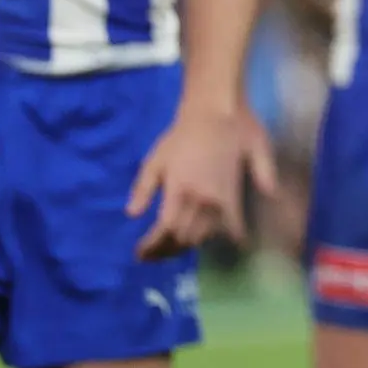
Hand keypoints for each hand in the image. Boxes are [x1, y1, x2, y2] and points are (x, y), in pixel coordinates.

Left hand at [129, 103, 277, 259]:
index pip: (166, 231)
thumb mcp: (156, 158)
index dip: (154, 247)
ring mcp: (221, 200)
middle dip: (167, 250)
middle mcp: (203, 200)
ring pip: (204, 236)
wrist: (218, 112)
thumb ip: (143, 187)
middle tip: (153, 254)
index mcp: (181, 190)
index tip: (141, 254)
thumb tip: (132, 214)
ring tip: (174, 249)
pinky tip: (217, 243)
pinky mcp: (235, 196)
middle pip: (185, 238)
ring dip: (188, 246)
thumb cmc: (184, 133)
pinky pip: (231, 227)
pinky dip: (223, 238)